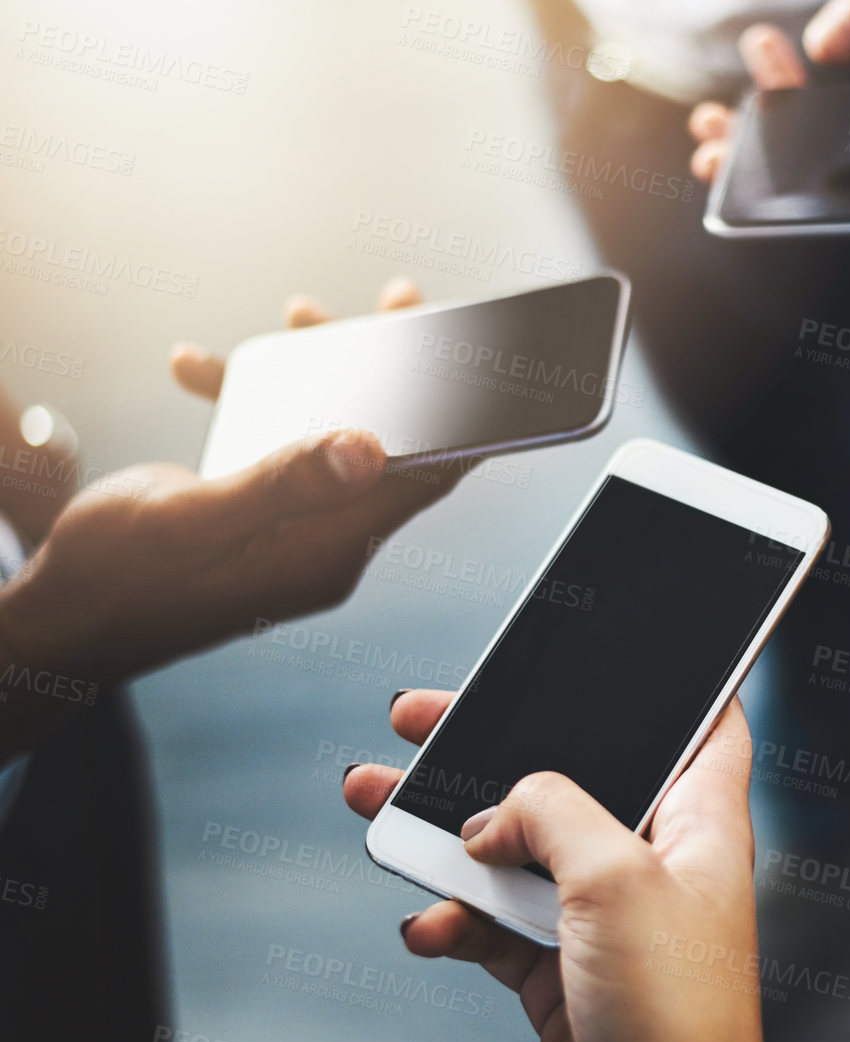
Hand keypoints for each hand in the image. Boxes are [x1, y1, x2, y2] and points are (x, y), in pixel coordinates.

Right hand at [0, 279, 452, 689]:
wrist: (59, 619)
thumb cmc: (115, 581)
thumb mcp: (193, 523)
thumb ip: (281, 484)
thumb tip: (371, 449)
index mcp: (326, 552)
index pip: (424, 479)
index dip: (461, 416)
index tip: (476, 351)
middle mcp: (325, 540)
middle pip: (391, 445)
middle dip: (393, 371)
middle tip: (400, 301)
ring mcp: (294, 525)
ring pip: (332, 434)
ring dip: (318, 371)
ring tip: (297, 313)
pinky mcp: (260, 511)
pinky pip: (273, 444)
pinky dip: (244, 399)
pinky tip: (193, 368)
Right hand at [344, 692, 765, 1041]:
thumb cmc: (675, 1014)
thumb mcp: (616, 880)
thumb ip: (551, 815)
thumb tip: (495, 814)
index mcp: (703, 820)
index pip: (705, 723)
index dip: (670, 683)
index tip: (614, 650)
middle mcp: (658, 858)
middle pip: (576, 776)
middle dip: (497, 748)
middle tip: (425, 717)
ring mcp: (608, 914)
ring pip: (520, 847)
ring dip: (448, 832)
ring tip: (376, 801)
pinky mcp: (563, 966)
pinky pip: (496, 920)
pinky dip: (457, 920)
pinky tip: (430, 926)